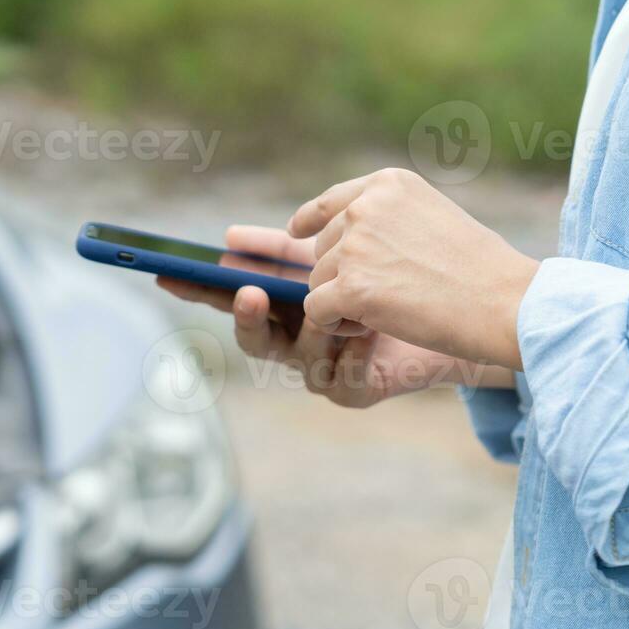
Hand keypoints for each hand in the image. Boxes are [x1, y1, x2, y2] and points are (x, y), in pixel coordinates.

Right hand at [157, 225, 499, 407]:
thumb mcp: (344, 246)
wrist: (464, 312)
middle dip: (245, 315)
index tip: (164, 270)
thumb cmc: (402, 276)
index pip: (230, 294)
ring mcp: (320, 369)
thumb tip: (230, 237)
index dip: (196, 285)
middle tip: (251, 291)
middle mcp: (294, 340)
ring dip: (320, 324)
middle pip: (251, 336)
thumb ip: (291, 243)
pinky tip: (372, 331)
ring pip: (296, 352)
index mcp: (285, 304)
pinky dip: (354, 347)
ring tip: (348, 306)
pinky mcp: (353, 391)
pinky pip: (338, 375)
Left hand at [288, 168, 538, 369]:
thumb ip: (387, 218)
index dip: (310, 220)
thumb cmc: (479, 269)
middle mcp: (365, 207)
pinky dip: (337, 325)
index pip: (331, 201)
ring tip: (393, 308)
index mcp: (387, 185)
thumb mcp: (432, 217)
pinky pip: (318, 311)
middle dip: (344, 277)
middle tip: (393, 294)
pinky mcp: (351, 286)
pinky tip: (373, 325)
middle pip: (323, 250)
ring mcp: (356, 245)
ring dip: (344, 304)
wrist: (506, 302)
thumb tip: (343, 234)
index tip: (296, 231)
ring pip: (318, 282)